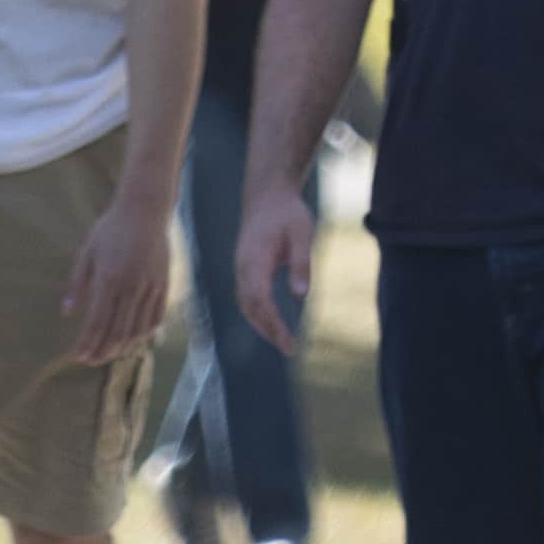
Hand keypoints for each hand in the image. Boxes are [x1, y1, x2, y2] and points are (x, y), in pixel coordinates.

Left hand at [64, 196, 179, 367]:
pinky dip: (146, 334)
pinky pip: (156, 317)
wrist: (145, 209)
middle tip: (92, 362)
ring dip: (123, 348)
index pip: (97, 322)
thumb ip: (77, 283)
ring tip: (111, 356)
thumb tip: (67, 311)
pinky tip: (136, 341)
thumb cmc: (111, 228)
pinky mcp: (164, 285)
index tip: (78, 356)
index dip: (87, 343)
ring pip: (138, 329)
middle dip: (103, 351)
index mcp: (108, 279)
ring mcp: (150, 287)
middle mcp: (131, 287)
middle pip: (117, 331)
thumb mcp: (87, 251)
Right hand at [230, 174, 315, 344]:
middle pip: (249, 307)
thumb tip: (300, 295)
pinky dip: (257, 313)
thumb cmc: (287, 213)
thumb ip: (300, 262)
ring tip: (282, 341)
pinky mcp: (244, 268)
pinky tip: (271, 322)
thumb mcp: (302, 232)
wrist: (267, 195)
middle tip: (288, 348)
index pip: (260, 300)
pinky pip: (246, 296)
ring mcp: (241, 268)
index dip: (272, 324)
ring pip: (245, 304)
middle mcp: (243, 267)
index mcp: (255, 259)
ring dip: (261, 324)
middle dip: (267, 330)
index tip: (288, 341)